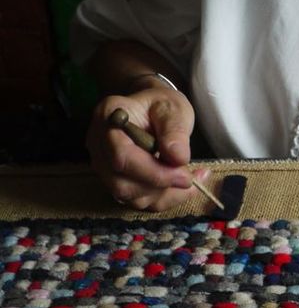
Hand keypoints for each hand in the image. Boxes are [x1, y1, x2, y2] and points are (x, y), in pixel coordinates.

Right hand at [87, 86, 205, 210]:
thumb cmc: (161, 105)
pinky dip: (162, 199)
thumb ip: (175, 130)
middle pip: (121, 182)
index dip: (152, 171)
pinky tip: (183, 188)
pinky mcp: (115, 180)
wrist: (150, 110)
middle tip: (190, 177)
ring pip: (128, 196)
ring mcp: (103, 166)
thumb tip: (178, 158)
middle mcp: (98, 145)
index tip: (184, 175)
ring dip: (163, 195)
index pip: (121, 156)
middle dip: (159, 186)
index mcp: (108, 118)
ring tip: (191, 178)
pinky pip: (136, 201)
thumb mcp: (174, 108)